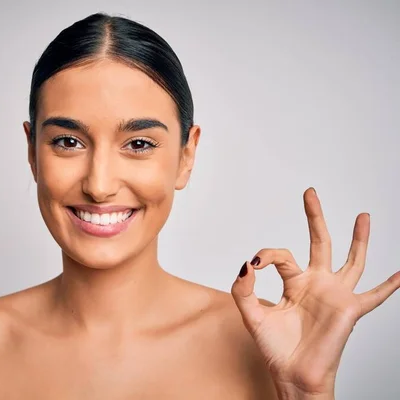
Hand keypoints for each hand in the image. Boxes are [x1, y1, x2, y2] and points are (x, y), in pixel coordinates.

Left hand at [231, 188, 399, 396]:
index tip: (255, 264)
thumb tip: (246, 264)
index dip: (266, 255)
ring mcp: (335, 295)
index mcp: (293, 283)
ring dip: (358, 238)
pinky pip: (375, 296)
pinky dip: (389, 286)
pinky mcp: (349, 310)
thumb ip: (243, 289)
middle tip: (310, 193)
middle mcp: (316, 284)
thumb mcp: (252, 315)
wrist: (292, 374)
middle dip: (315, 217)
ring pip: (351, 260)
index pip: (281, 256)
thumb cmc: (275, 347)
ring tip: (363, 215)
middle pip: (318, 242)